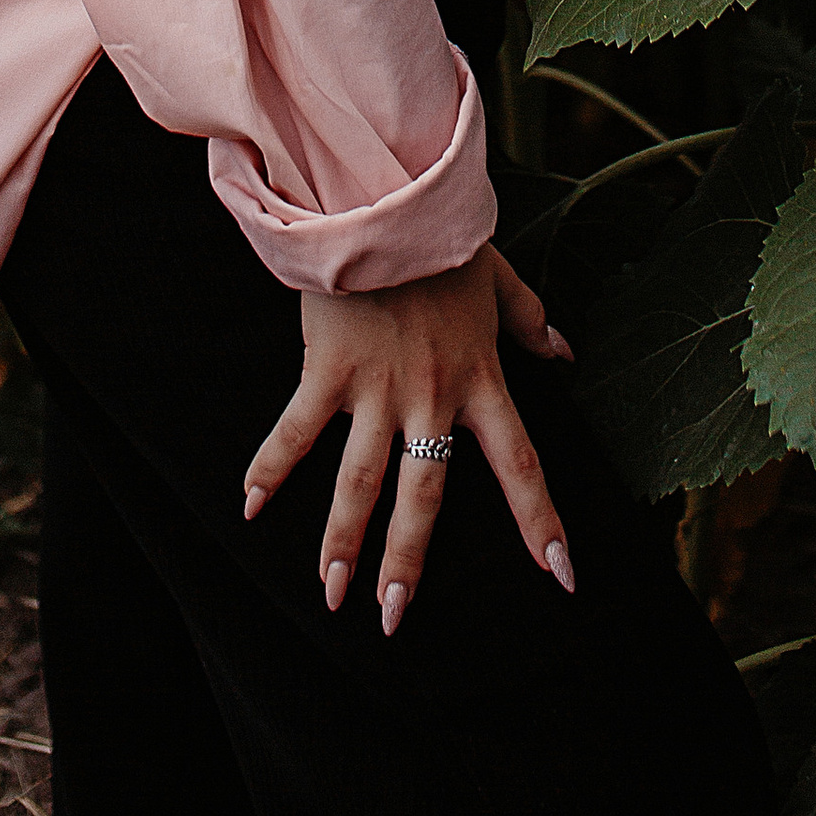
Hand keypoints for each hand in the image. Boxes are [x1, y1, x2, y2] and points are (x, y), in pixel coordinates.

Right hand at [242, 246, 576, 632]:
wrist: (383, 195)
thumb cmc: (441, 235)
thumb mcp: (497, 276)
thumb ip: (529, 319)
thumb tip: (564, 351)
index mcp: (480, 378)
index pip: (520, 464)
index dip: (542, 521)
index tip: (562, 575)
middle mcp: (431, 396)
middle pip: (424, 497)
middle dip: (407, 563)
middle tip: (391, 619)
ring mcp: (377, 388)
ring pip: (359, 482)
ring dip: (341, 542)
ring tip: (331, 595)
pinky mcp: (328, 369)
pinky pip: (296, 430)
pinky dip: (270, 469)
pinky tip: (251, 509)